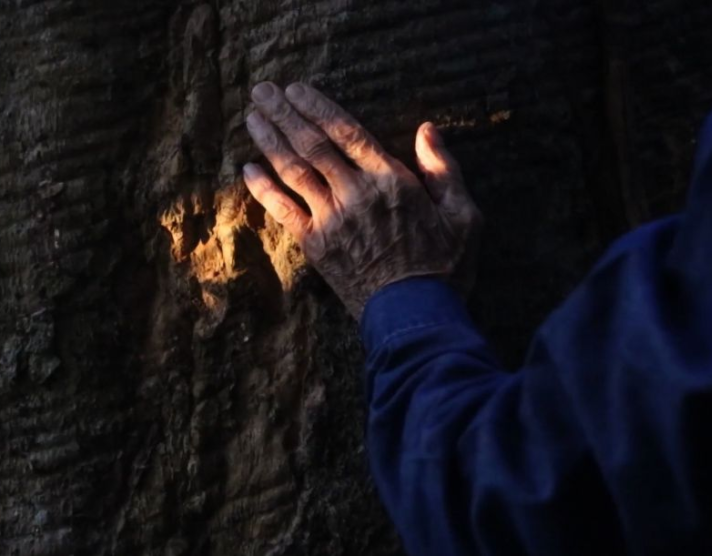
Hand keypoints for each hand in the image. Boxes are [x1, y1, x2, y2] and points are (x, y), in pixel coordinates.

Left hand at [243, 82, 481, 318]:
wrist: (414, 315)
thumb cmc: (444, 266)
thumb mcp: (463, 214)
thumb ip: (444, 169)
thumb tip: (428, 130)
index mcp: (391, 180)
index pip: (347, 132)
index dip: (318, 107)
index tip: (297, 90)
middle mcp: (355, 193)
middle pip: (312, 144)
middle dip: (284, 114)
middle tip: (263, 91)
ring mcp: (331, 220)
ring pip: (293, 170)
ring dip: (269, 141)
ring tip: (251, 116)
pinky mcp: (316, 246)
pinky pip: (283, 210)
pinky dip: (264, 189)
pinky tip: (248, 169)